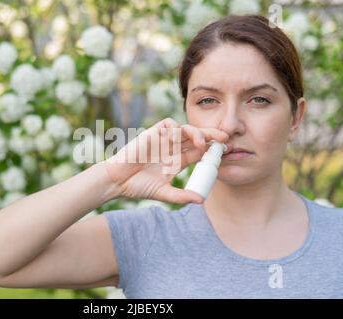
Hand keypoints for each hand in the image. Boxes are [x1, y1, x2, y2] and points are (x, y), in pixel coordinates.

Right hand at [102, 118, 228, 204]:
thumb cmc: (138, 186)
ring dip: (195, 133)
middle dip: (211, 136)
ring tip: (201, 142)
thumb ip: (181, 196)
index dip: (212, 150)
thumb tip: (201, 200)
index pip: (200, 152)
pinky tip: (179, 137)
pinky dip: (176, 128)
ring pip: (185, 129)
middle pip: (196, 138)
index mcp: (178, 161)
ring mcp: (164, 141)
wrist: (117, 180)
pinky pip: (168, 124)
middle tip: (225, 139)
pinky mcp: (153, 134)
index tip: (225, 152)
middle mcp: (173, 149)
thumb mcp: (163, 193)